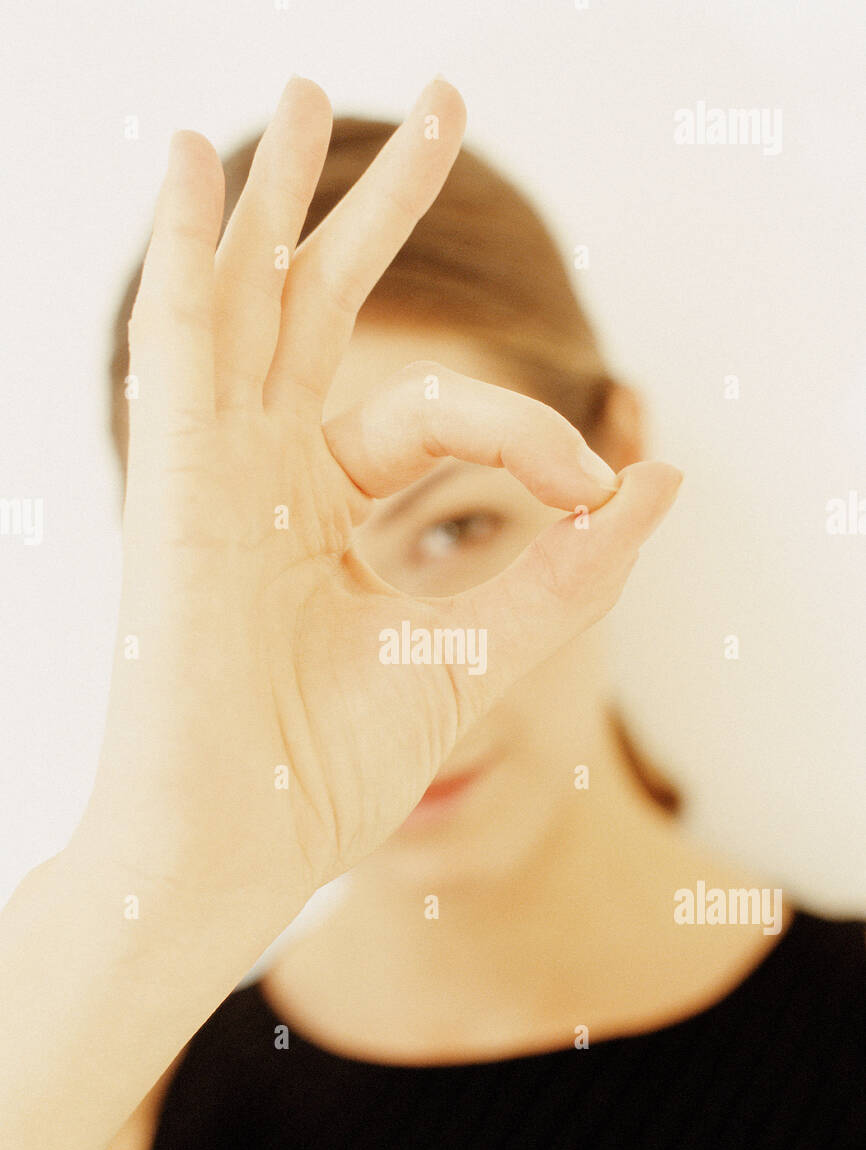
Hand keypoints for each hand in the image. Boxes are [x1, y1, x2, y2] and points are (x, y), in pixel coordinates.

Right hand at [78, 75, 681, 941]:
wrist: (243, 841)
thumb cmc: (332, 765)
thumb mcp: (480, 650)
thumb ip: (568, 567)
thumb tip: (662, 474)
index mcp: (322, 518)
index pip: (439, 420)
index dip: (533, 432)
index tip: (601, 482)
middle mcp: (261, 477)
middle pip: (319, 312)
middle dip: (375, 212)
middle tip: (440, 111)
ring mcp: (211, 468)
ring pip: (245, 298)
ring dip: (278, 194)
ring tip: (312, 93)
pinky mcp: (169, 475)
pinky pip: (176, 336)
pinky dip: (178, 244)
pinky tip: (193, 159)